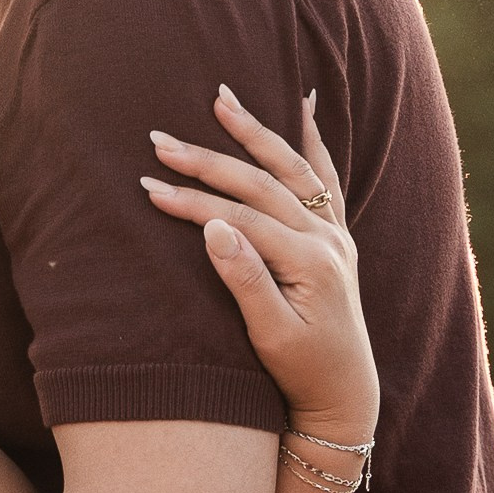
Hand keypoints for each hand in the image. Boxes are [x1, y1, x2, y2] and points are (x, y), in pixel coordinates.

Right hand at [141, 88, 377, 445]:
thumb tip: (215, 228)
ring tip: (221, 98)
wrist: (344, 394)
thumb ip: (247, 280)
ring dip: (254, 132)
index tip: (149, 188)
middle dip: (207, 160)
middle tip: (159, 139)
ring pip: (292, 168)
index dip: (193, 202)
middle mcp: (327, 238)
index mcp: (310, 261)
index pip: (241, 218)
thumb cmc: (302, 372)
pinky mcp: (335, 235)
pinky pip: (325, 177)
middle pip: (260, 183)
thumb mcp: (271, 336)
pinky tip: (304, 105)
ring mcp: (335, 233)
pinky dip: (312, 140)